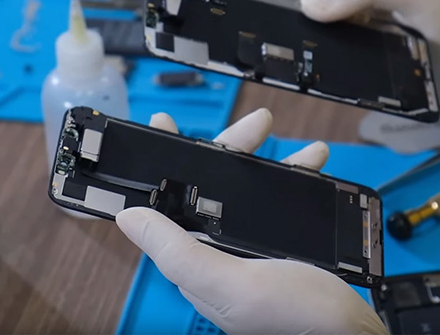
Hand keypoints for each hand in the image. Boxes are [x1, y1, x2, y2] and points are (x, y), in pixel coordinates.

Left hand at [116, 109, 386, 334]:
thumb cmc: (297, 322)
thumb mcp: (231, 283)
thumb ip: (178, 252)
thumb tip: (129, 218)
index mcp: (199, 262)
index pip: (170, 206)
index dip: (166, 165)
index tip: (165, 130)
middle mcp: (220, 254)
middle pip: (214, 188)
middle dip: (233, 151)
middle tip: (255, 125)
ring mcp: (250, 250)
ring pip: (249, 192)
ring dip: (271, 163)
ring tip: (303, 149)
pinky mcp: (279, 248)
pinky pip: (278, 204)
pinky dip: (295, 182)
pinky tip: (311, 170)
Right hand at [282, 0, 439, 116]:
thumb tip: (310, 8)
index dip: (286, 3)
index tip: (267, 24)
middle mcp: (353, 7)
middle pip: (306, 19)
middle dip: (291, 34)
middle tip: (278, 52)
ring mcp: (358, 40)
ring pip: (317, 49)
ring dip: (306, 58)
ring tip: (294, 69)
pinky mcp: (365, 70)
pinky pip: (335, 74)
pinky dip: (324, 78)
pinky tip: (320, 84)